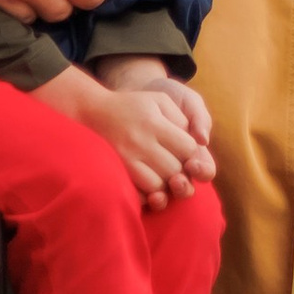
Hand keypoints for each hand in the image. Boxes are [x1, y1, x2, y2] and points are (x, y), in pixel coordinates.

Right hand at [36, 61, 204, 207]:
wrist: (94, 112)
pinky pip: (140, 194)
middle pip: (175, 170)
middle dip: (180, 170)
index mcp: (154, 122)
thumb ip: (183, 117)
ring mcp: (126, 159)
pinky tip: (148, 179)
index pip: (188, 148)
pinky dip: (148, 192)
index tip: (183, 149)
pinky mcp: (117, 172)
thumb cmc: (134, 105)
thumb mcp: (160, 99)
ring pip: (159, 187)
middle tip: (173, 162)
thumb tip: (200, 142)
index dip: (191, 152)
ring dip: (165, 184)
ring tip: (161, 171)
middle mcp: (140, 141)